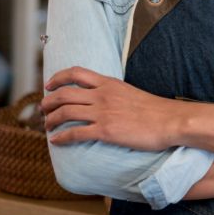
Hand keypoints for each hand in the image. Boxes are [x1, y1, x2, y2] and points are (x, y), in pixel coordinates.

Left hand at [42, 66, 178, 149]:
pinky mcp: (105, 131)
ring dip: (51, 120)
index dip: (58, 78)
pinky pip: (75, 133)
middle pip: (65, 93)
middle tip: (43, 109)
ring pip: (65, 112)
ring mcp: (103, 113)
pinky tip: (55, 141)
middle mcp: (103, 95)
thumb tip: (102, 100)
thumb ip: (114, 93)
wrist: (170, 120)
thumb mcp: (131, 92)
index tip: (49, 85)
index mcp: (109, 83)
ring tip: (46, 126)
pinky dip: (61, 137)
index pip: (76, 73)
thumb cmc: (155, 110)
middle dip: (48, 102)